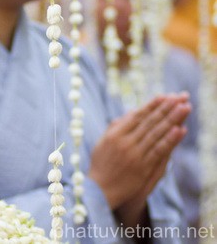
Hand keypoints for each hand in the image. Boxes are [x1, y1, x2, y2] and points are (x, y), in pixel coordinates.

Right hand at [88, 93, 189, 210]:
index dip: (152, 105)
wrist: (100, 190)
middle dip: (166, 108)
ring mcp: (134, 155)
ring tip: (185, 107)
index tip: (164, 95)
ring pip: (157, 133)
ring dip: (173, 119)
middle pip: (150, 122)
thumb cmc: (101, 165)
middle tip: (180, 96)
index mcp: (114, 134)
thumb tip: (131, 112)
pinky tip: (180, 130)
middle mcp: (125, 142)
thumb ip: (116, 127)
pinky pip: (159, 151)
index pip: (137, 116)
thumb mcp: (103, 142)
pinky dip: (170, 140)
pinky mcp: (143, 167)